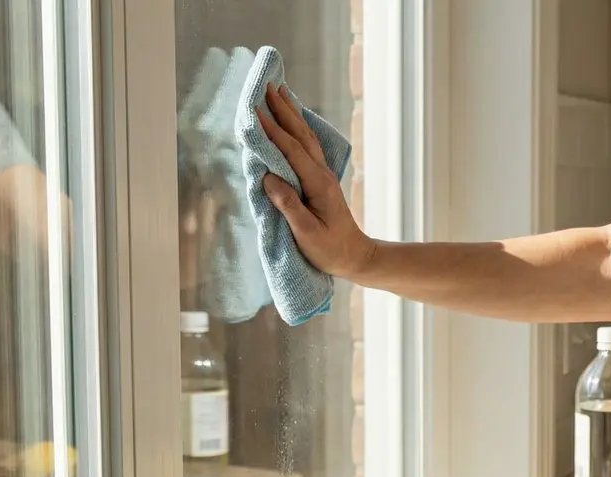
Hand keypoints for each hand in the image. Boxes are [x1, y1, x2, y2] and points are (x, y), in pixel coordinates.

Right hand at [257, 84, 376, 278]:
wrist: (355, 257)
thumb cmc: (330, 250)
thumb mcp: (307, 233)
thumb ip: (288, 205)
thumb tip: (268, 178)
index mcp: (317, 183)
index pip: (290, 150)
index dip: (272, 129)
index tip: (255, 110)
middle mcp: (321, 173)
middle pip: (300, 135)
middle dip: (283, 109)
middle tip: (268, 85)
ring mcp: (322, 175)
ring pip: (306, 137)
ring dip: (291, 114)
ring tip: (280, 93)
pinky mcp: (320, 180)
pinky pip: (307, 147)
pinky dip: (297, 129)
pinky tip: (293, 122)